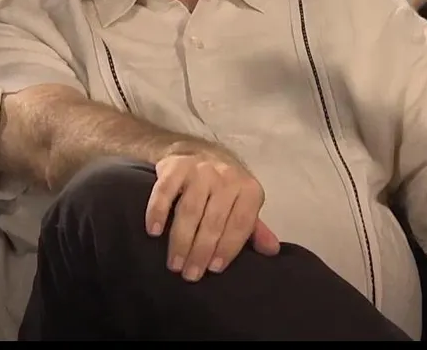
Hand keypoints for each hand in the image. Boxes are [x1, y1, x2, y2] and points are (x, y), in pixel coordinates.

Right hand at [145, 150, 280, 281]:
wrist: (196, 151)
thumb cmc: (222, 188)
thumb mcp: (242, 204)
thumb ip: (254, 229)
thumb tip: (272, 251)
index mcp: (248, 190)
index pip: (240, 224)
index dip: (228, 248)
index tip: (214, 269)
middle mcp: (226, 177)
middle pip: (213, 221)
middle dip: (201, 251)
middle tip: (190, 274)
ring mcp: (200, 170)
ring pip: (190, 210)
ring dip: (181, 240)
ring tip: (174, 264)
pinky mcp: (175, 167)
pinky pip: (165, 192)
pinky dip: (157, 212)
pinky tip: (153, 232)